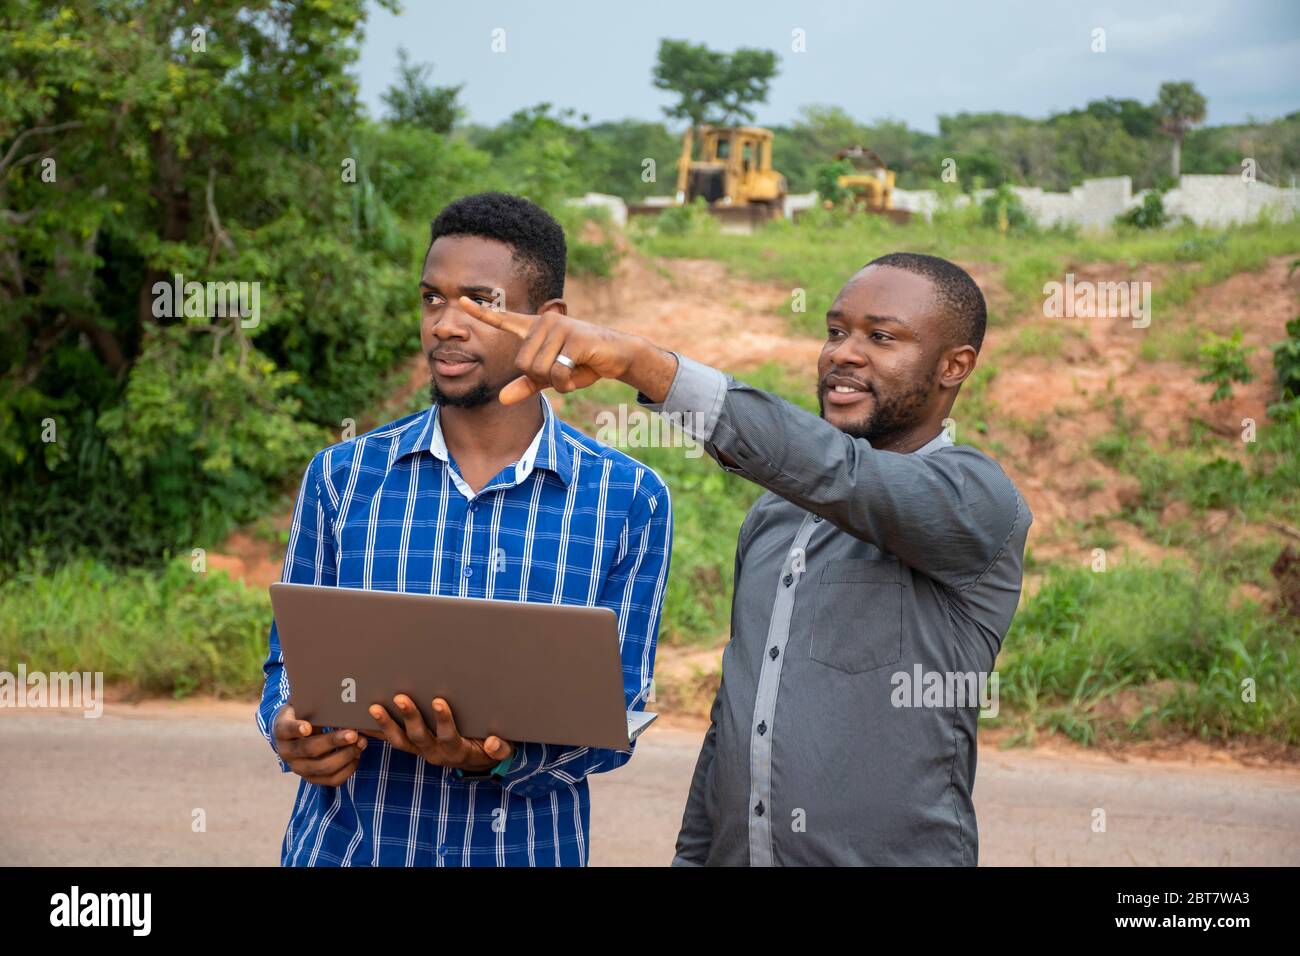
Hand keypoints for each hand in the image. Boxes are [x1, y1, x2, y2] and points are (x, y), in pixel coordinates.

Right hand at [273, 704, 366, 786]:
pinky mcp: (312, 779)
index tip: (308, 727)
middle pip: (309, 750)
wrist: (299, 732)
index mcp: (281, 729)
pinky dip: (348, 768)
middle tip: (353, 733)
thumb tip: (334, 685)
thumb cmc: (306, 712)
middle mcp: (286, 752)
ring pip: (323, 768)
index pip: (286, 729)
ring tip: (362, 742)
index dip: (296, 729)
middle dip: (334, 742)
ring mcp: (299, 768)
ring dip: (346, 755)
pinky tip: (357, 755)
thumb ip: (313, 699)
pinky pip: (332, 780)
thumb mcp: (304, 703)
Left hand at [367, 695, 514, 771]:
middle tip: (400, 698)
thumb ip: (499, 748)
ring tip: (374, 708)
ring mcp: (420, 750)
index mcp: (456, 749)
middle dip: (409, 717)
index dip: (443, 719)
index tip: (438, 701)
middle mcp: (434, 751)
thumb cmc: (486, 749)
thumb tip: (492, 742)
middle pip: (419, 737)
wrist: (474, 761)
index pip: (449, 734)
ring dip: (386, 725)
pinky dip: (376, 733)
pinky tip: (360, 722)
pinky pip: (391, 741)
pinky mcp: (411, 747)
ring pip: (400, 741)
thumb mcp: (499, 750)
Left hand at [458, 296, 648, 404]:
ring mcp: (559, 327)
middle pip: (523, 364)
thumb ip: (527, 385)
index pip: (504, 319)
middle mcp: (544, 323)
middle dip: (542, 378)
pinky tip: (581, 371)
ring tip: (573, 370)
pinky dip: (568, 382)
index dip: (482, 313)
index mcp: (536, 329)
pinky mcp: (574, 338)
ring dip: (557, 381)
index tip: (461, 301)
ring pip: (539, 369)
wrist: (617, 355)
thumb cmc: (584, 363)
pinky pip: (557, 372)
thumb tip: (501, 399)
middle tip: (563, 372)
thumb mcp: (552, 377)